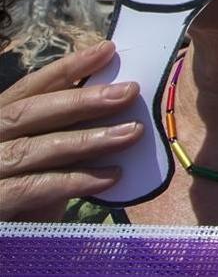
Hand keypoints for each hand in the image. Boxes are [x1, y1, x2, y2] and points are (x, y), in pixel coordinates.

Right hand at [0, 41, 143, 220]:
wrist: (6, 239)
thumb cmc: (23, 190)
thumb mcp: (45, 154)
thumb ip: (67, 129)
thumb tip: (118, 98)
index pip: (31, 87)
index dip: (68, 67)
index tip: (107, 49)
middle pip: (32, 112)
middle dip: (82, 100)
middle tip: (130, 91)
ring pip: (37, 149)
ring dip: (89, 139)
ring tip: (134, 132)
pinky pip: (34, 188)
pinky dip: (75, 180)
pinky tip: (113, 176)